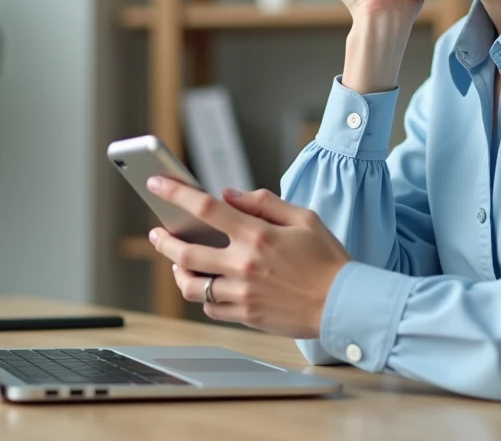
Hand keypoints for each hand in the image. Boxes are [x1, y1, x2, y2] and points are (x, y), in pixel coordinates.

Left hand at [145, 177, 349, 338]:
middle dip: (163, 241)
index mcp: (257, 235)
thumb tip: (229, 194)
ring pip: (191, 286)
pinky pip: (210, 308)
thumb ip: (264, 203)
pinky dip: (203, 296)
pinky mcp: (247, 316)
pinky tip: (206, 285)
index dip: (176, 193)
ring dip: (177, 272)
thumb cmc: (327, 260)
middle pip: (185, 253)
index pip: (205, 208)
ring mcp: (242, 294)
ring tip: (176, 263)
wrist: (344, 304)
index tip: (156, 184)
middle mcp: (244, 265)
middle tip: (157, 233)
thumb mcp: (304, 219)